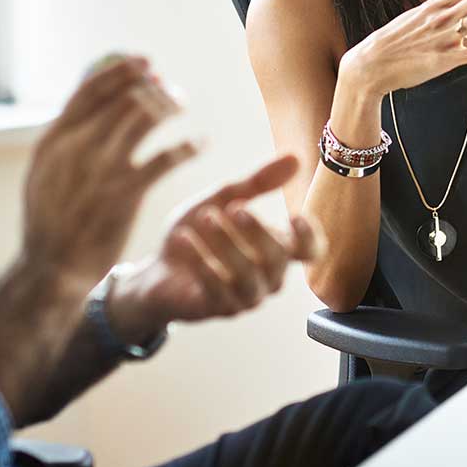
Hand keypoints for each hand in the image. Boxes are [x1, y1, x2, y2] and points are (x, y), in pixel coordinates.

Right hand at [21, 56, 198, 282]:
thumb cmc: (51, 221)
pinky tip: (201, 143)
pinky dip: (188, 146)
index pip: (90, 90)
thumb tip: (88, 103)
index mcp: (53, 140)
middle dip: (151, 86)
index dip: (121, 71)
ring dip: (170, 105)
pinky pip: (166, 158)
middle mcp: (77, 147)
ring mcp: (102, 169)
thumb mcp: (44, 173)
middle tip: (169, 87)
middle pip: (123, 99)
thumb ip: (64, 140)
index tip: (144, 61)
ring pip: (145, 118)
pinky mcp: (126, 193)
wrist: (51, 268)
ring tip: (183, 104)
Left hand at [110, 154, 321, 333]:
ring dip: (228, 245)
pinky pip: (217, 291)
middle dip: (258, 232)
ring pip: (248, 277)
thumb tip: (295, 157)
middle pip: (278, 259)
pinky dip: (201, 262)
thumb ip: (257, 182)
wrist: (157, 269)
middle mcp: (267, 277)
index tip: (294, 216)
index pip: (309, 252)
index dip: (309, 237)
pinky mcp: (218, 309)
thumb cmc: (198, 233)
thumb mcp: (223, 199)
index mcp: (275, 249)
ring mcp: (245, 297)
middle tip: (234, 207)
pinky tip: (184, 239)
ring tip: (206, 217)